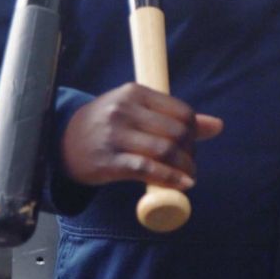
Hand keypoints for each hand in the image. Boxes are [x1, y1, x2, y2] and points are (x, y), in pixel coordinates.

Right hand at [60, 83, 223, 189]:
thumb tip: (218, 125)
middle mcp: (124, 110)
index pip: (182, 112)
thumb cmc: (108, 127)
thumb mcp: (138, 113)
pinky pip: (146, 169)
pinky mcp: (108, 161)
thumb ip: (175, 117)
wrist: (61, 144)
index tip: (192, 147)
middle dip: (191, 152)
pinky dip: (169, 178)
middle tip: (190, 165)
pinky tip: (182, 185)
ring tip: (188, 177)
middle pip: (177, 132)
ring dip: (185, 168)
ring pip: (165, 150)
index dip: (195, 132)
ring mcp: (114, 135)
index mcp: (134, 93)